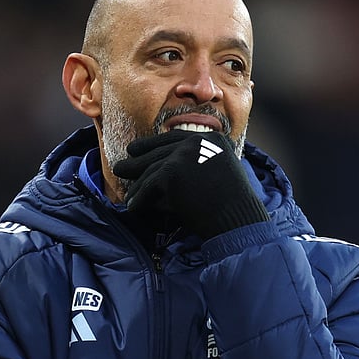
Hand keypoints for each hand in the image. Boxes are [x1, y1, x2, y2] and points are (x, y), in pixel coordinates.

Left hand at [112, 130, 269, 238]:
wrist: (239, 220)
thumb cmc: (232, 206)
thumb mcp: (218, 174)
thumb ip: (198, 165)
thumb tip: (162, 171)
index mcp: (212, 138)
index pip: (174, 139)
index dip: (151, 145)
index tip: (134, 149)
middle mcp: (197, 140)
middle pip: (160, 152)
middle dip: (138, 162)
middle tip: (120, 168)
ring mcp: (184, 154)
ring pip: (152, 171)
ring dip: (138, 187)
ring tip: (128, 197)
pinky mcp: (171, 172)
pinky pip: (148, 187)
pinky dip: (139, 200)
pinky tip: (132, 208)